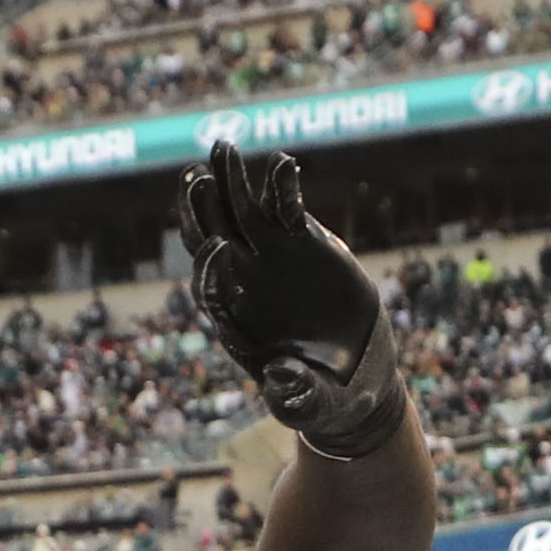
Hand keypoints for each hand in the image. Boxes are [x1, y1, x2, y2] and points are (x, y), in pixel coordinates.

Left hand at [180, 145, 403, 458]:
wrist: (353, 374)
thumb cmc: (324, 396)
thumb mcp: (312, 404)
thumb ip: (295, 395)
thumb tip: (281, 377)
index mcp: (234, 321)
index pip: (208, 289)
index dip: (209, 268)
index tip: (217, 248)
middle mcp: (243, 283)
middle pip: (211, 240)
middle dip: (202, 212)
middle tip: (197, 178)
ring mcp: (269, 257)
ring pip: (240, 213)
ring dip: (229, 181)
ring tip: (223, 146)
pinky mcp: (300, 241)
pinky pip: (285, 207)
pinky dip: (283, 186)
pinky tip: (284, 164)